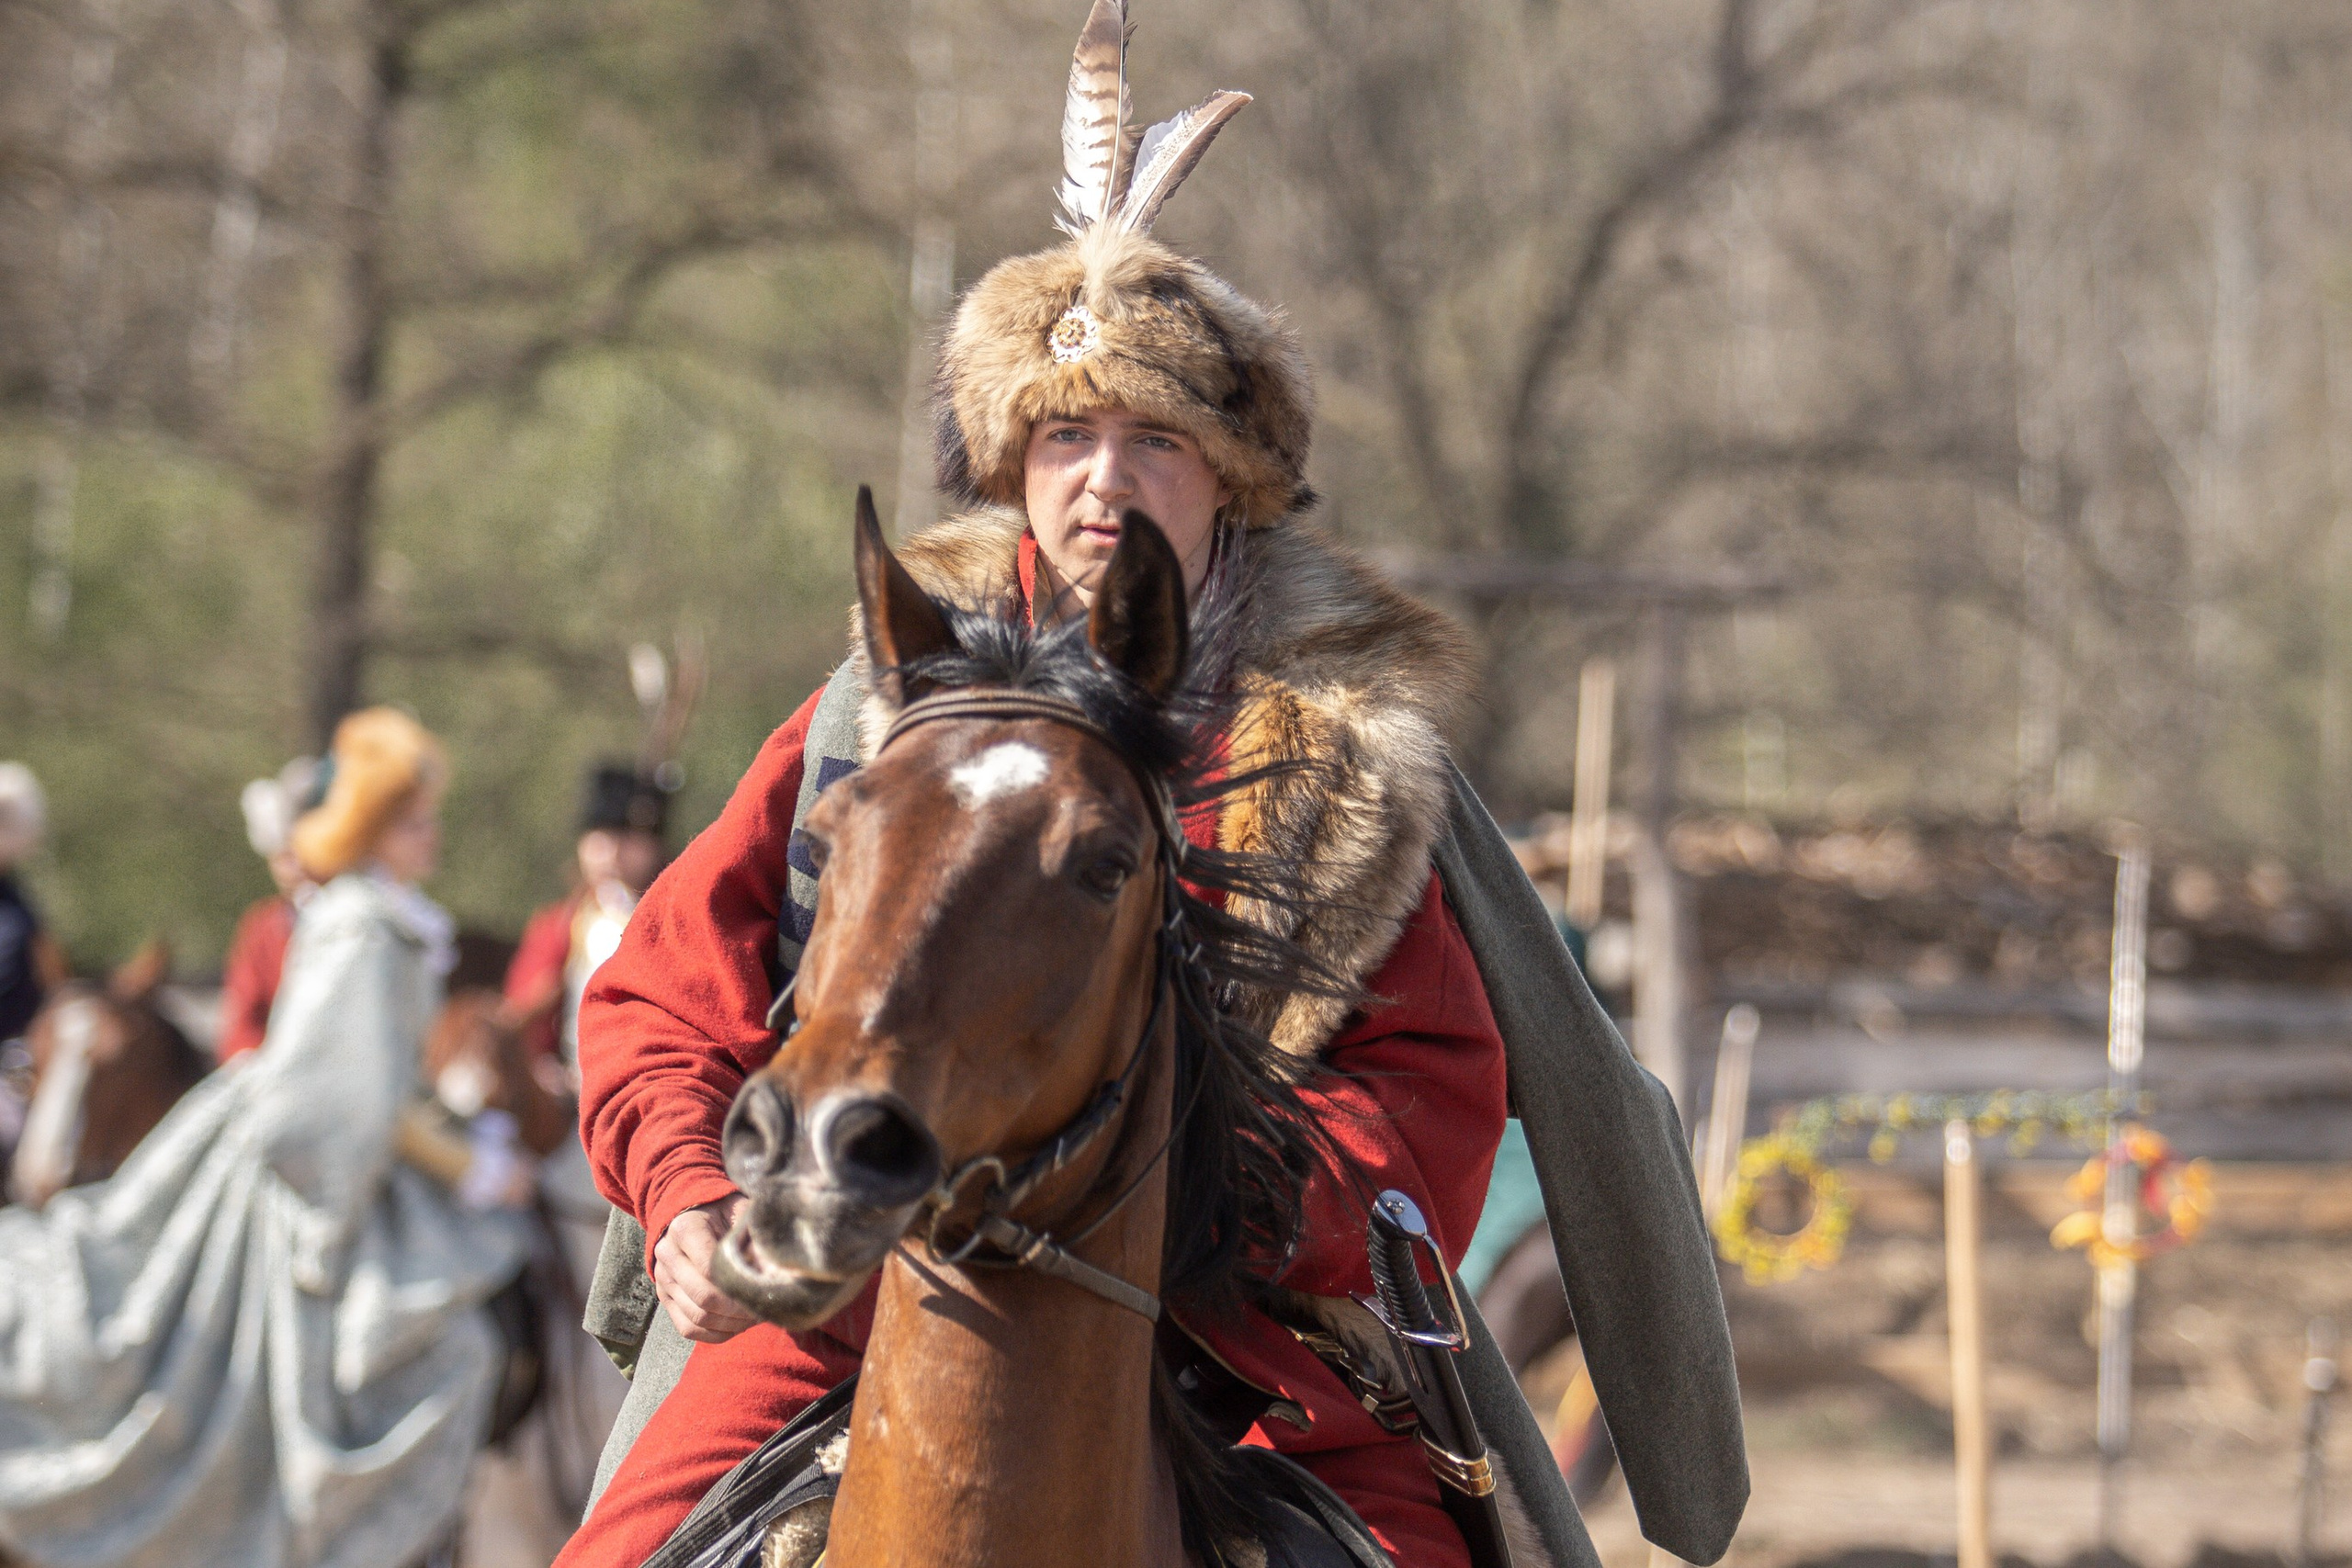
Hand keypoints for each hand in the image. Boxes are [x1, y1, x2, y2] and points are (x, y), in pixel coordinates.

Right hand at [655, 1194, 759, 1343]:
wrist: (695, 1213)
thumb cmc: (725, 1212)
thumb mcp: (741, 1212)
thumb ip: (754, 1238)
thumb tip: (775, 1273)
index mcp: (685, 1229)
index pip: (709, 1269)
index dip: (739, 1285)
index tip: (765, 1289)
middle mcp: (667, 1255)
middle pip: (702, 1297)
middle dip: (738, 1309)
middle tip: (764, 1308)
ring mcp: (663, 1280)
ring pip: (696, 1318)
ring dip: (730, 1324)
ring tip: (755, 1317)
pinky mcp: (665, 1299)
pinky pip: (688, 1329)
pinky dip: (716, 1333)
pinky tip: (738, 1324)